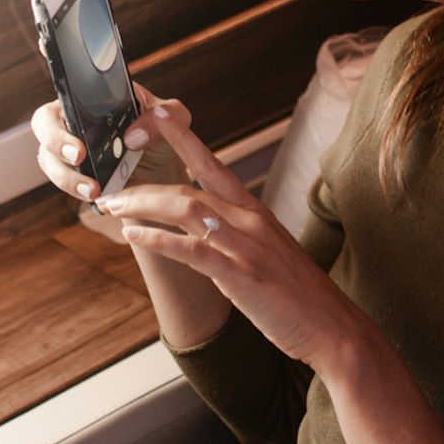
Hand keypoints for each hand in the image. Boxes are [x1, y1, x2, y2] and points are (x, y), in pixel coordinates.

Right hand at [30, 86, 163, 217]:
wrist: (162, 176)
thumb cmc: (164, 136)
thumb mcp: (175, 119)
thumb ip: (166, 116)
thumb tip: (133, 135)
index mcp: (95, 95)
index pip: (66, 83)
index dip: (55, 76)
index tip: (57, 73)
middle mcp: (74, 118)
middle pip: (44, 122)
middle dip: (55, 140)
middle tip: (78, 156)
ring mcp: (68, 147)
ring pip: (48, 157)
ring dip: (66, 175)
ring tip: (93, 189)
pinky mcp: (72, 174)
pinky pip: (62, 182)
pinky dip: (76, 190)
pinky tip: (98, 197)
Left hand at [112, 106, 375, 377]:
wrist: (334, 328)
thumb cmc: (300, 296)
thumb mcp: (269, 254)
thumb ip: (239, 237)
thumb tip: (205, 236)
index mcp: (256, 213)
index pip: (213, 164)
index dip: (182, 137)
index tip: (156, 116)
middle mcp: (250, 221)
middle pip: (188, 187)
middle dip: (143, 186)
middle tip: (109, 188)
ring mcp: (247, 247)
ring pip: (186, 211)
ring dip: (142, 207)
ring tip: (112, 208)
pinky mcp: (242, 276)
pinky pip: (192, 250)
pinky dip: (158, 240)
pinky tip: (132, 236)